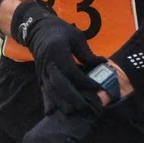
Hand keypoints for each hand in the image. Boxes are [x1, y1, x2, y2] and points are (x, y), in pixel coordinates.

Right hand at [11, 1, 104, 115]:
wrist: (39, 30)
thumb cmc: (61, 32)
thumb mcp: (76, 37)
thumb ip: (87, 54)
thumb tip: (103, 64)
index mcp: (57, 50)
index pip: (71, 70)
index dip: (84, 80)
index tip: (97, 86)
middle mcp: (48, 62)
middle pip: (59, 83)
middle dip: (71, 96)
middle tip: (84, 106)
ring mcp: (42, 70)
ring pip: (49, 89)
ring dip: (60, 102)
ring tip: (71, 112)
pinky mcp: (40, 75)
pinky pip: (44, 90)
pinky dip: (48, 101)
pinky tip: (51, 112)